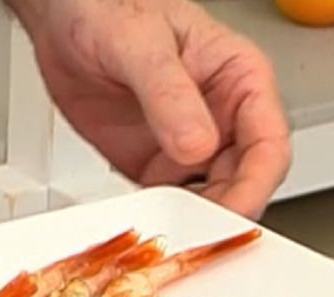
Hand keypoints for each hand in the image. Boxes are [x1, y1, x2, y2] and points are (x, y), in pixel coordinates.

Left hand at [13, 0, 291, 218]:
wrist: (64, 19)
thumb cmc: (110, 9)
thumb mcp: (140, 43)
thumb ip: (169, 93)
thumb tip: (196, 144)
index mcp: (240, 80)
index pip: (268, 145)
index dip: (255, 186)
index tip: (231, 213)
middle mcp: (221, 119)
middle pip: (244, 184)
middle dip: (224, 215)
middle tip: (197, 237)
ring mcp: (188, 147)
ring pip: (210, 202)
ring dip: (192, 225)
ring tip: (170, 237)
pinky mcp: (154, 168)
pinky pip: (168, 206)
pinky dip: (161, 222)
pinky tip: (147, 227)